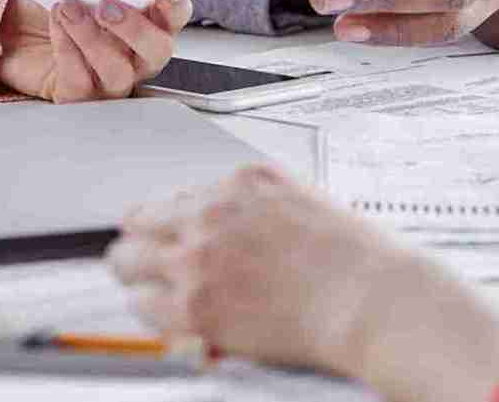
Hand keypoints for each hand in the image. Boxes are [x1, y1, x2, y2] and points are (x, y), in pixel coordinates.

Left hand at [0, 0, 190, 101]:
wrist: (21, 36)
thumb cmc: (62, 5)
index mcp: (146, 22)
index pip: (175, 16)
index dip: (175, 6)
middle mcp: (136, 56)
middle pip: (157, 51)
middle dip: (134, 28)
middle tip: (105, 5)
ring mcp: (110, 80)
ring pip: (118, 71)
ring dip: (92, 38)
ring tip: (67, 9)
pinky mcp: (80, 95)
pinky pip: (80, 82)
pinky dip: (67, 51)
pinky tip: (56, 27)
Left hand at [107, 166, 498, 401]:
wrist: (369, 299)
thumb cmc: (350, 257)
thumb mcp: (298, 198)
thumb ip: (251, 201)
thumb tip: (219, 215)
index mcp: (237, 183)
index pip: (170, 197)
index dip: (162, 222)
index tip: (158, 233)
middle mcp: (210, 214)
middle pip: (137, 225)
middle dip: (138, 244)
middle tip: (137, 261)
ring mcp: (198, 260)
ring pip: (129, 263)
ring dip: (137, 277)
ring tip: (144, 289)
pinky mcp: (197, 306)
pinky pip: (144, 307)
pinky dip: (152, 312)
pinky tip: (166, 316)